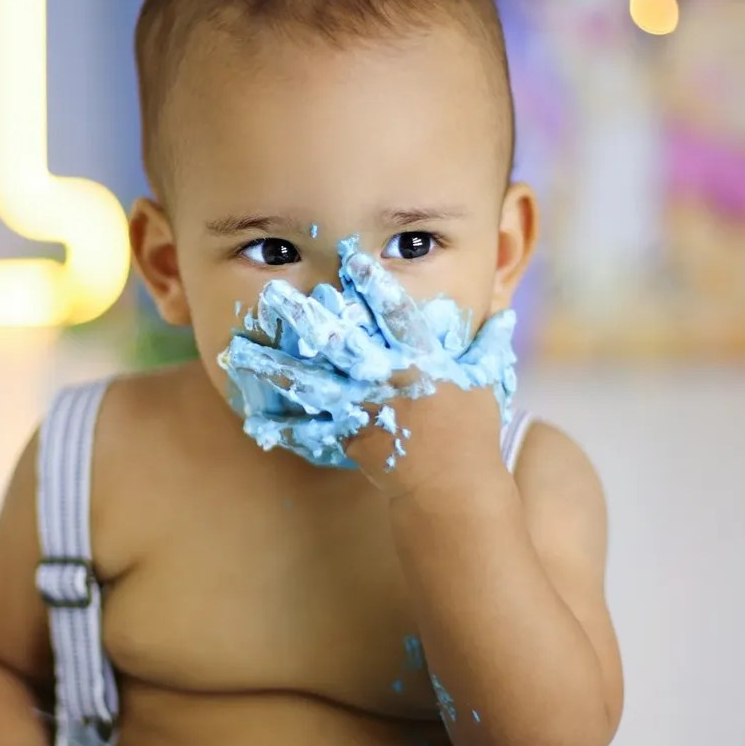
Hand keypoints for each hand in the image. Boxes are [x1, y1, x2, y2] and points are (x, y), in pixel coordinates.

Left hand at [220, 244, 516, 483]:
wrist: (454, 486)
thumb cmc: (473, 431)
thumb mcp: (486, 381)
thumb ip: (489, 344)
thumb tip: (504, 313)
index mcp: (420, 359)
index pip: (397, 315)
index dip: (376, 286)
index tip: (351, 259)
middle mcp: (387, 379)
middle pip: (340, 342)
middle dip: (306, 317)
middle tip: (273, 295)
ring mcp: (364, 408)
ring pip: (312, 381)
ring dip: (275, 365)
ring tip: (240, 353)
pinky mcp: (349, 436)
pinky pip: (310, 428)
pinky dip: (282, 424)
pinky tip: (252, 416)